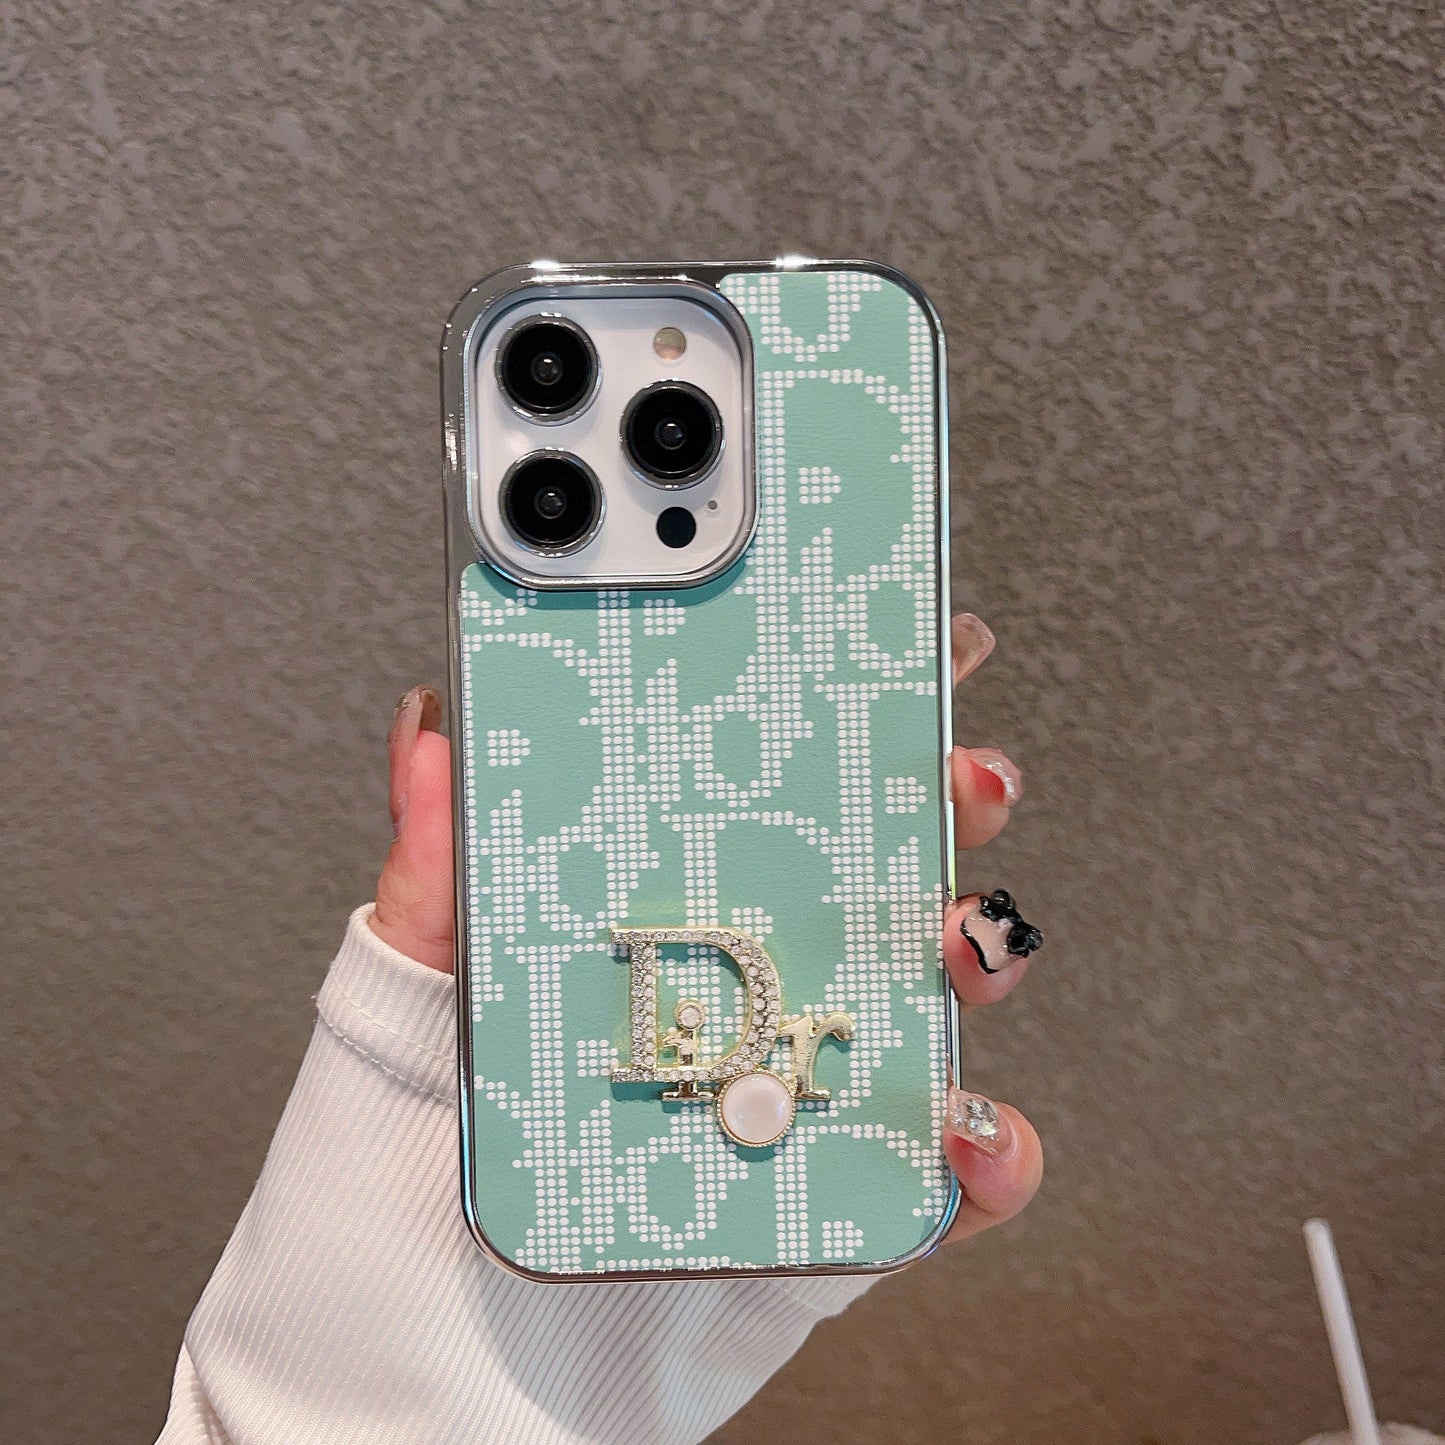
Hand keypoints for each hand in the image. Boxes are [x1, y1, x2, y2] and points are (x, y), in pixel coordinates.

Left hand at [370, 618, 1042, 1247]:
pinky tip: (964, 1129)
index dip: (835, 717)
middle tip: (959, 772)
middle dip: (940, 803)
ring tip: (959, 943)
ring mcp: (795, 1092)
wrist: (432, 1384)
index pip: (759, 799)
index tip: (884, 645)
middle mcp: (741, 993)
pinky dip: (988, 1152)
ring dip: (979, 955)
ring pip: (928, 1002)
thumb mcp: (401, 1013)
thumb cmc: (403, 1192)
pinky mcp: (832, 1203)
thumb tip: (430, 729)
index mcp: (658, 925)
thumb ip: (429, 878)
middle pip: (873, 874)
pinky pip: (942, 1174)